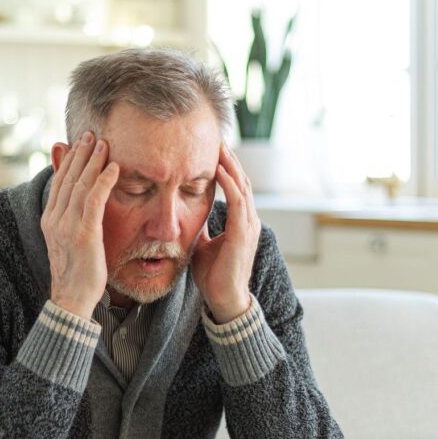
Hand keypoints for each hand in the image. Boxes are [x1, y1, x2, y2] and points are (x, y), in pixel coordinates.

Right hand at [41, 131, 119, 319]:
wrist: (71, 299)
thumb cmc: (76, 273)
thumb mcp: (70, 242)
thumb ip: (73, 219)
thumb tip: (79, 204)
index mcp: (50, 220)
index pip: (59, 182)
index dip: (69, 161)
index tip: (79, 144)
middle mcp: (55, 219)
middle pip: (68, 178)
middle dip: (80, 154)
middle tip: (91, 134)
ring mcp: (67, 226)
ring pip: (80, 185)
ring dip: (93, 162)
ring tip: (104, 144)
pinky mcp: (84, 234)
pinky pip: (94, 201)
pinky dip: (104, 182)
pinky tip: (114, 168)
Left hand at [192, 143, 260, 322]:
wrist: (223, 300)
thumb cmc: (214, 275)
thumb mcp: (203, 244)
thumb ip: (201, 228)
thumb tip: (188, 215)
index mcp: (241, 222)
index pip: (236, 187)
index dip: (227, 167)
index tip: (213, 150)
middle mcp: (248, 220)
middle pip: (242, 180)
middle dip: (229, 159)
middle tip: (218, 138)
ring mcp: (248, 226)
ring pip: (242, 186)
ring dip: (231, 165)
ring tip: (219, 146)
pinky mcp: (242, 234)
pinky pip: (239, 202)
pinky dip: (230, 183)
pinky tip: (219, 169)